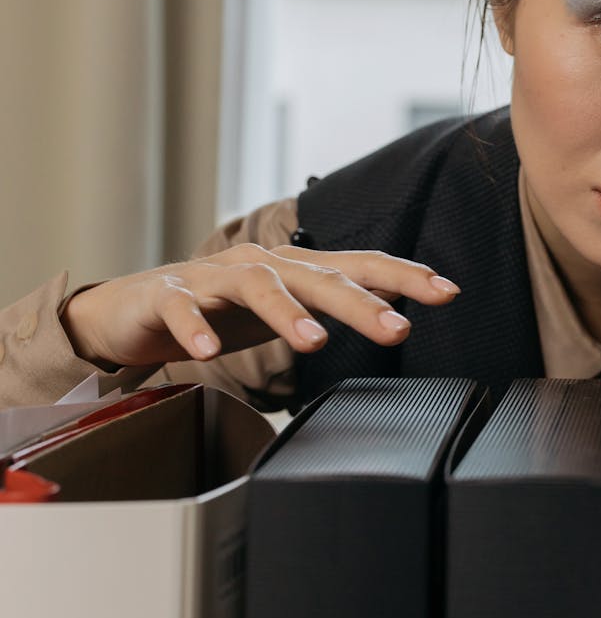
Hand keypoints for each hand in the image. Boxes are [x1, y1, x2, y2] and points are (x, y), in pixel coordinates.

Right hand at [60, 243, 460, 368]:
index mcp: (295, 268)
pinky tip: (209, 353)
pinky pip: (183, 309)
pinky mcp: (167, 295)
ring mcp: (213, 276)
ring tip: (314, 342)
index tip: (448, 292)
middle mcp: (261, 264)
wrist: (135, 309)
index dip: (405, 276)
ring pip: (257, 284)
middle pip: (318, 276)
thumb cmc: (221, 308)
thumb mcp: (288, 308)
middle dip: (361, 302)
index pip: (360, 266)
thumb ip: (335, 303)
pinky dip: (196, 329)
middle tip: (398, 330)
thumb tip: (396, 304)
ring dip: (288, 312)